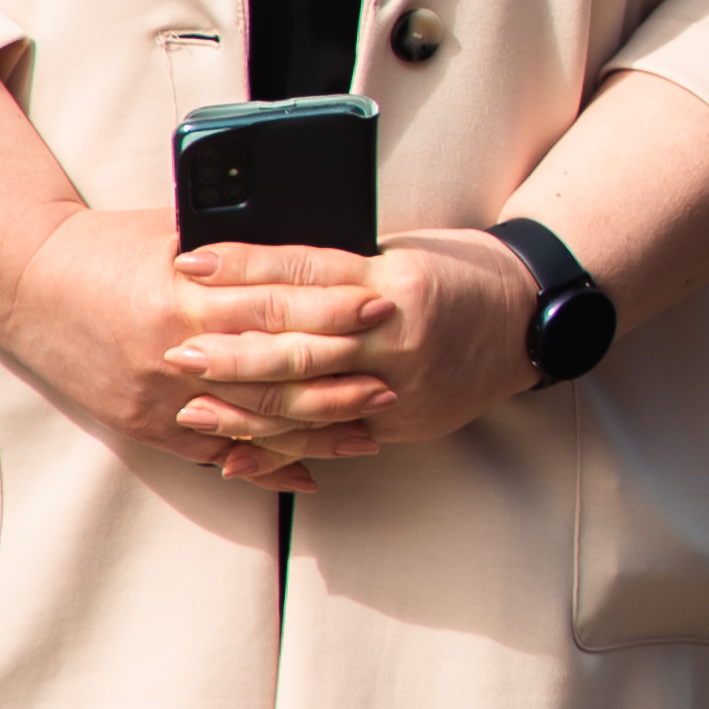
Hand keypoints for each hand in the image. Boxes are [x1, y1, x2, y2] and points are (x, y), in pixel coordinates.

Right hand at [0, 207, 351, 475]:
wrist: (26, 281)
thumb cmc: (111, 245)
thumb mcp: (180, 231)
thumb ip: (243, 251)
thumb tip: (320, 256)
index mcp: (185, 292)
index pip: (277, 302)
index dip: (334, 305)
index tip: (384, 303)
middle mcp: (173, 350)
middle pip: (274, 369)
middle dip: (340, 376)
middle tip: (395, 377)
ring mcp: (157, 396)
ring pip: (251, 421)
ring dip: (315, 429)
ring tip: (369, 428)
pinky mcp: (143, 424)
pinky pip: (213, 451)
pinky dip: (263, 462)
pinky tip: (308, 469)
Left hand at [164, 232, 542, 482]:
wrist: (532, 319)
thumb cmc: (464, 273)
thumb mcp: (405, 253)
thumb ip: (343, 269)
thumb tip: (261, 269)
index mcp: (397, 281)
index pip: (306, 272)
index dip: (246, 267)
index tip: (192, 261)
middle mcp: (400, 335)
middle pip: (300, 344)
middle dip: (232, 349)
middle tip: (176, 348)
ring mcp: (404, 385)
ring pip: (309, 400)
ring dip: (244, 406)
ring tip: (190, 402)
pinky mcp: (405, 421)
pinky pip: (332, 438)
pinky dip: (282, 450)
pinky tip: (238, 454)